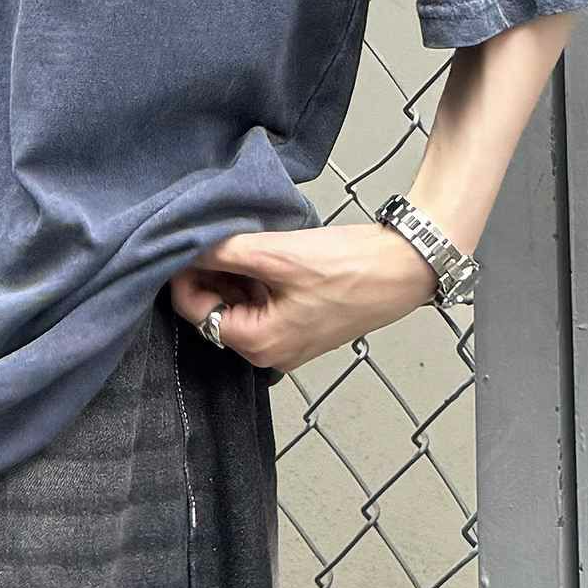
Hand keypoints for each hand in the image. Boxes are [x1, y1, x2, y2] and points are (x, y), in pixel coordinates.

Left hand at [168, 221, 444, 373]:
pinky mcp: (302, 325)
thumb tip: (184, 245)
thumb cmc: (346, 266)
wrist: (403, 267)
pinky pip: (263, 303)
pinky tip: (264, 250)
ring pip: (240, 304)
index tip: (184, 240)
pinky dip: (255, 278)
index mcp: (258, 345)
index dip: (183, 274)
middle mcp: (269, 353)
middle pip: (216, 310)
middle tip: (214, 234)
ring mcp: (287, 341)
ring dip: (233, 273)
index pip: (196, 311)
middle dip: (209, 272)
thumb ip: (224, 253)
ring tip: (241, 238)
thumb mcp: (276, 255)